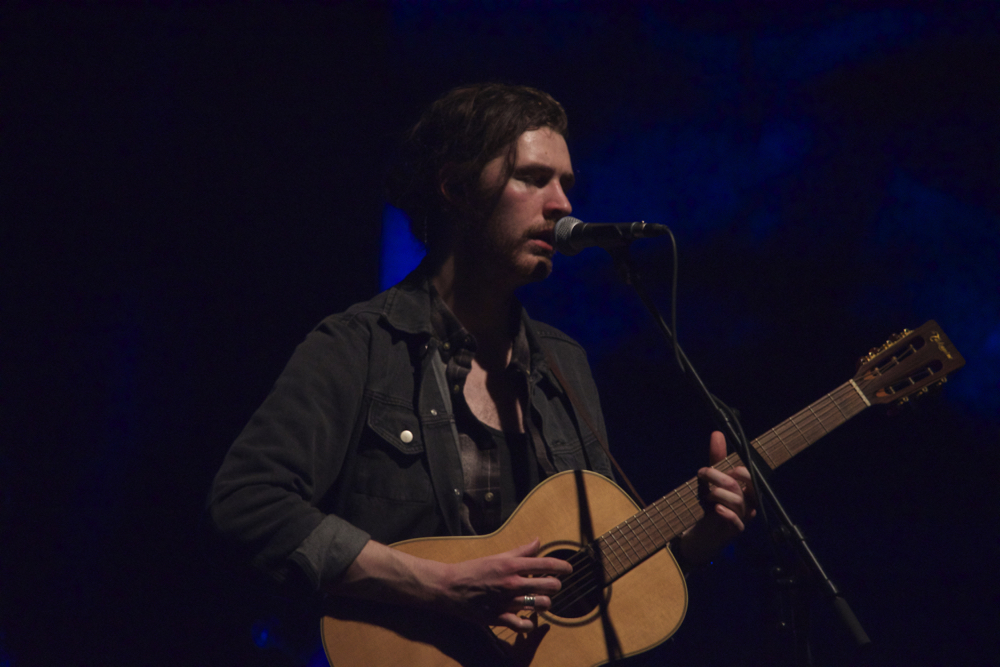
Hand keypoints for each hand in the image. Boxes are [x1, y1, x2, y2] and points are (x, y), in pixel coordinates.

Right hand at [334, 537, 571, 633]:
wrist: (448, 588)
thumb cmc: (473, 569)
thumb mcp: (497, 556)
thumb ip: (520, 551)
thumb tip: (538, 542)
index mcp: (511, 566)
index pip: (546, 565)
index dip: (562, 566)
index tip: (569, 568)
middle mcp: (512, 584)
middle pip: (548, 586)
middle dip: (555, 585)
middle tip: (554, 585)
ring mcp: (506, 602)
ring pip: (540, 605)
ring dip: (545, 603)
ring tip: (542, 601)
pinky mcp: (499, 618)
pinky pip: (523, 625)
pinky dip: (530, 624)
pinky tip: (530, 620)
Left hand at [678, 431, 755, 565]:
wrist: (704, 533)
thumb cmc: (712, 504)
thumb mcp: (712, 480)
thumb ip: (716, 459)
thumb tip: (717, 433)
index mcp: (746, 490)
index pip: (751, 476)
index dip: (738, 471)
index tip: (718, 468)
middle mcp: (749, 503)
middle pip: (744, 487)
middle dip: (723, 478)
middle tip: (704, 473)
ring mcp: (743, 518)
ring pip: (738, 502)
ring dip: (718, 494)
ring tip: (706, 495)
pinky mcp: (735, 531)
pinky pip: (737, 522)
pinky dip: (727, 513)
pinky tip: (716, 508)